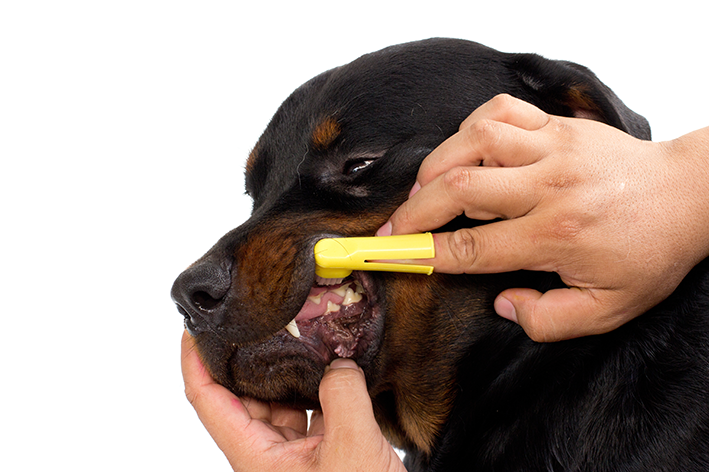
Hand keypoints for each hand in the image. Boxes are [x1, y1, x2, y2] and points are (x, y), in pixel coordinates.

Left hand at [181, 331, 405, 471]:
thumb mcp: (351, 449)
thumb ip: (343, 397)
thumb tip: (339, 363)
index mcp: (256, 458)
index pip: (208, 401)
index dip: (195, 363)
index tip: (193, 331)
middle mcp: (267, 455)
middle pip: (243, 396)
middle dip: (250, 358)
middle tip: (263, 321)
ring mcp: (293, 456)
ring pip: (280, 403)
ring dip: (291, 373)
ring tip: (304, 338)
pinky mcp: (320, 455)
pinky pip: (311, 413)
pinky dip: (321, 390)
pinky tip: (336, 369)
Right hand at [378, 94, 708, 341]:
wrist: (689, 197)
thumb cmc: (649, 252)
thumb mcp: (608, 310)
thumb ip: (550, 321)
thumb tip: (503, 302)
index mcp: (556, 235)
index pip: (471, 247)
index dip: (424, 254)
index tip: (393, 256)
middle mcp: (549, 186)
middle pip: (460, 188)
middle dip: (415, 211)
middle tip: (392, 228)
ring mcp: (554, 148)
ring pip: (474, 140)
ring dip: (436, 165)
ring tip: (423, 189)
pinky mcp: (559, 125)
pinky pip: (501, 110)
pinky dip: (471, 127)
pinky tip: (464, 150)